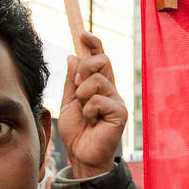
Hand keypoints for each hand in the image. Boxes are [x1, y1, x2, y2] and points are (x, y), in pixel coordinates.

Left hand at [59, 31, 127, 178]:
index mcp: (100, 85)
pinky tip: (92, 121)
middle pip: (102, 61)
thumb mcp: (68, 102)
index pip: (100, 58)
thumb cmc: (77, 132)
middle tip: (77, 86)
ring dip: (83, 94)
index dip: (94, 44)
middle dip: (84, 67)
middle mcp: (111, 90)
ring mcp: (117, 101)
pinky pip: (99, 99)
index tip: (83, 34)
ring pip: (98, 80)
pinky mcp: (120, 113)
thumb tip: (72, 56)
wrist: (82, 155)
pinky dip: (89, 109)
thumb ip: (71, 81)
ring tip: (84, 111)